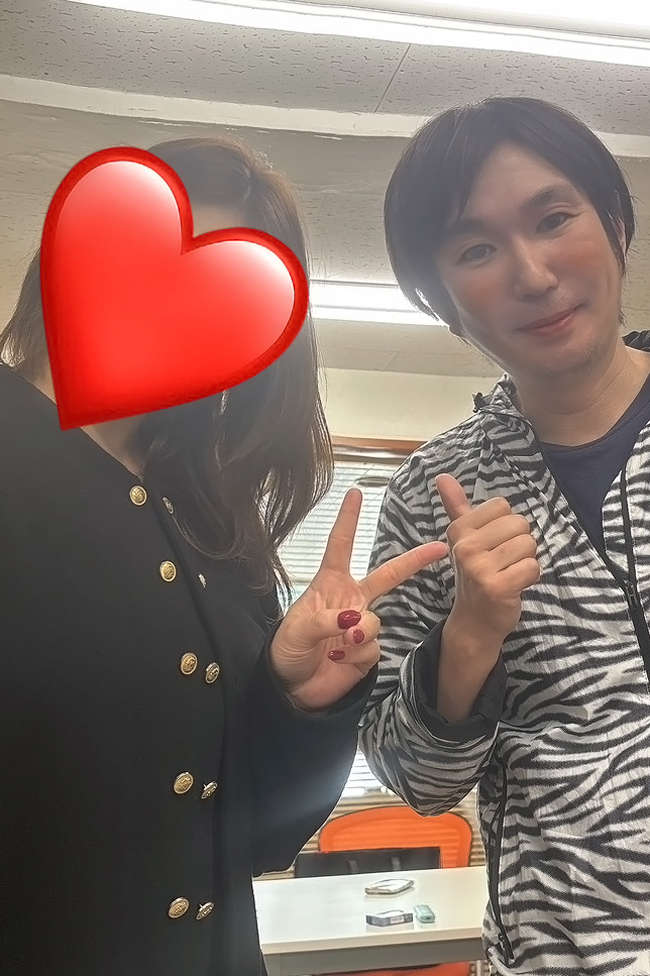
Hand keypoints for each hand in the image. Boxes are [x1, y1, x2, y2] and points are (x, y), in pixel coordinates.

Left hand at [270, 487, 447, 710]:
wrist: (292, 690)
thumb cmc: (286, 651)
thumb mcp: (296, 630)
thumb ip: (325, 619)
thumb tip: (354, 618)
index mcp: (329, 585)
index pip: (341, 547)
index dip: (348, 520)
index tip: (356, 493)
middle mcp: (350, 601)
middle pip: (387, 575)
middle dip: (413, 561)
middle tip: (440, 547)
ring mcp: (361, 626)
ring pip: (374, 621)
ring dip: (358, 633)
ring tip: (337, 644)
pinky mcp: (367, 651)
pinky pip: (373, 647)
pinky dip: (357, 654)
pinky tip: (339, 659)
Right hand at [436, 473, 539, 647]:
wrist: (474, 621)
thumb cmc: (475, 574)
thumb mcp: (463, 539)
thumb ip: (456, 506)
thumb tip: (442, 476)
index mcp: (458, 530)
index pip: (502, 506)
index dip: (505, 525)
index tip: (492, 544)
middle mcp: (465, 547)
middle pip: (519, 524)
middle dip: (519, 543)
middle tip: (503, 561)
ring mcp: (479, 568)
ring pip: (528, 545)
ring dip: (525, 560)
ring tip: (509, 573)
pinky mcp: (497, 587)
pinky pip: (533, 567)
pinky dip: (530, 577)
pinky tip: (514, 586)